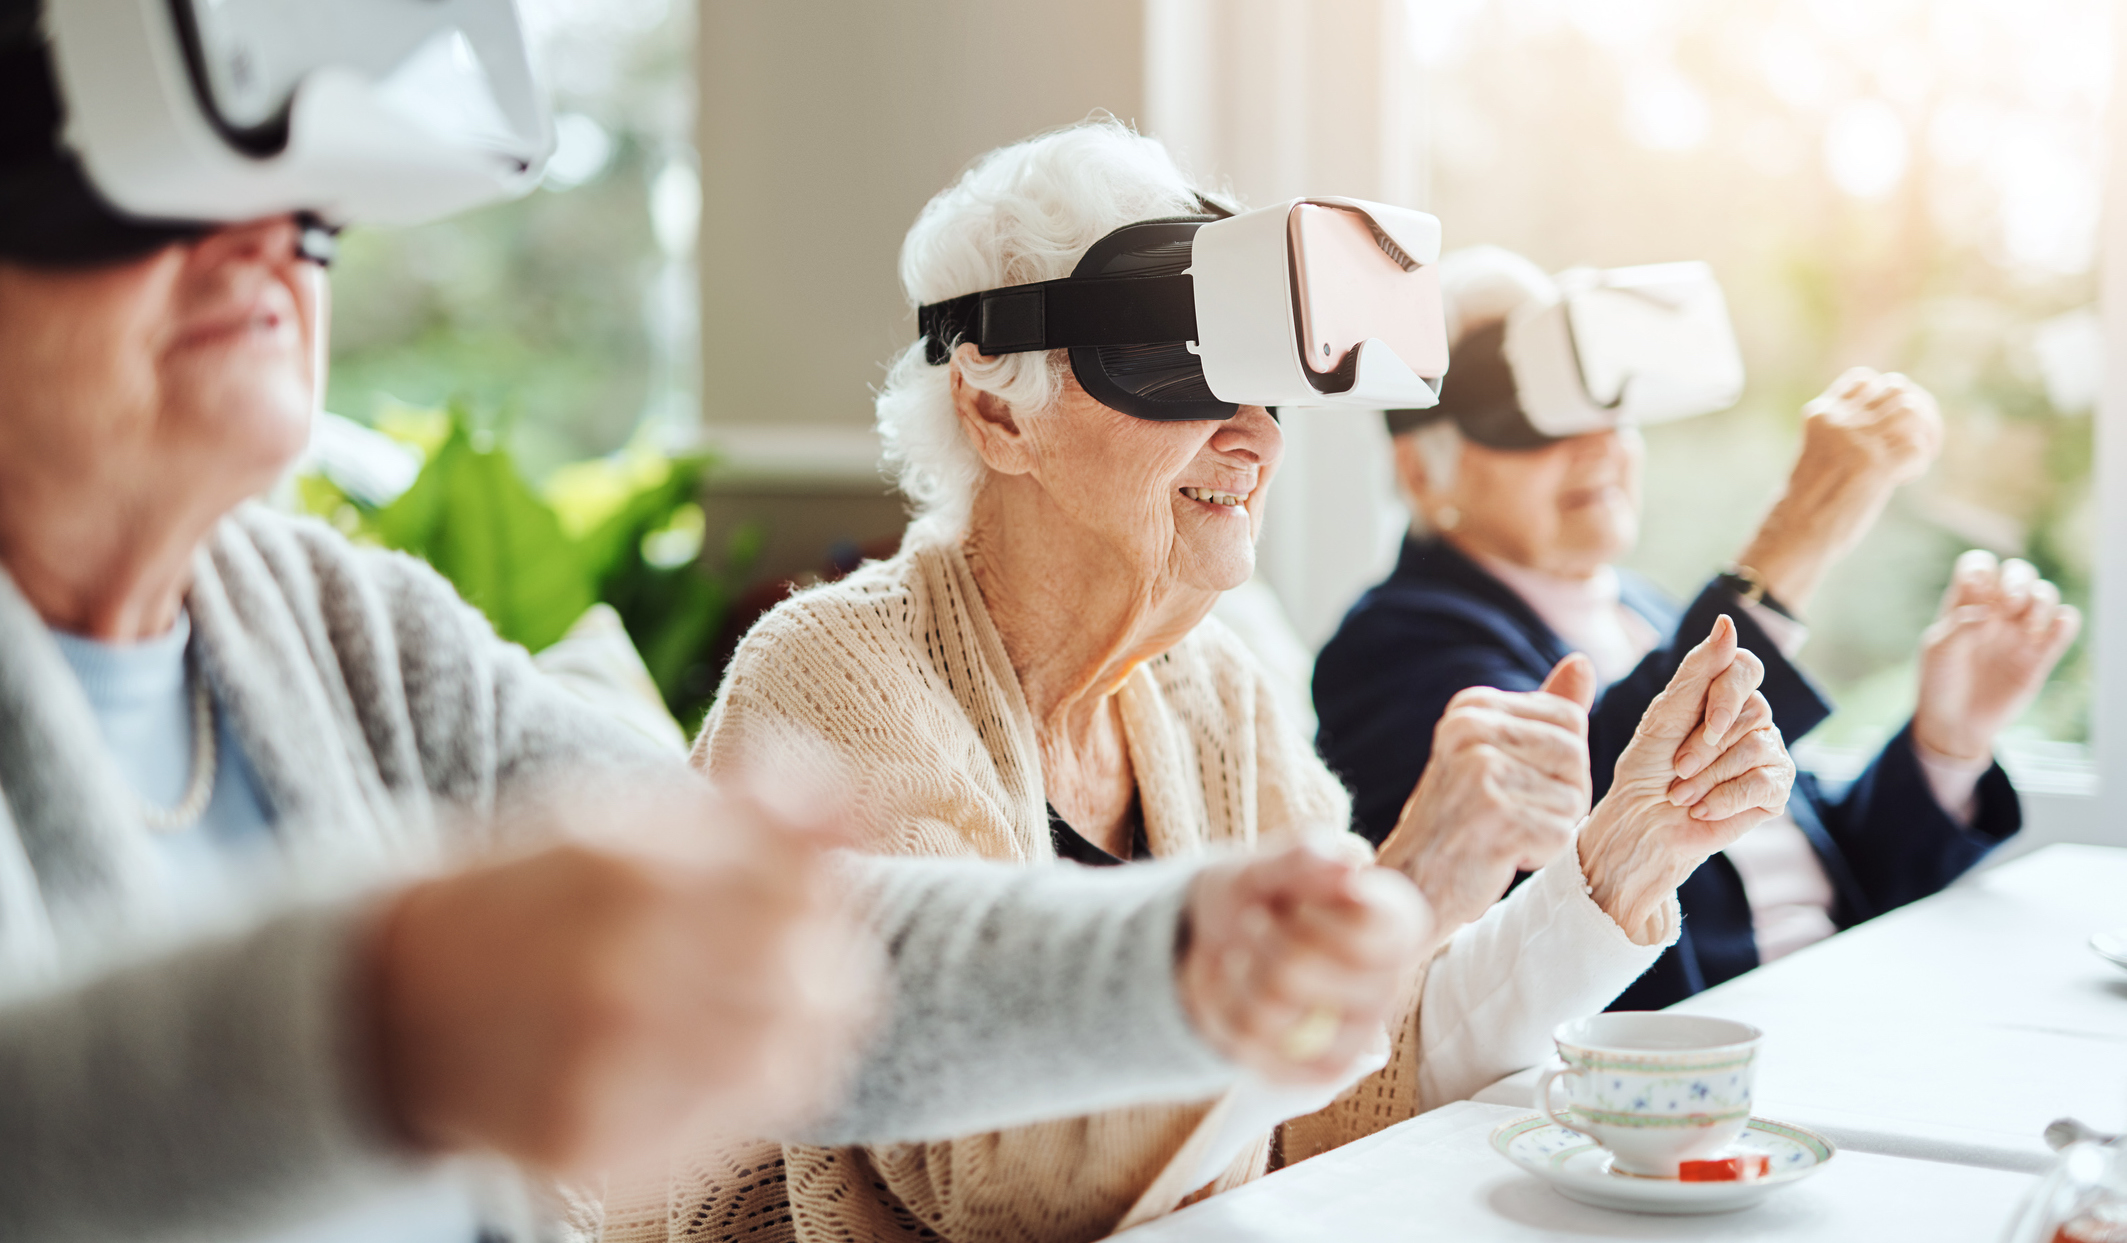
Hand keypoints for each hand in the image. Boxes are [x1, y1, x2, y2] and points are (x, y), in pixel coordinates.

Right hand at [366, 778, 881, 1175]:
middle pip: (819, 976)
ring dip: (804, 1025)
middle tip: (793, 945)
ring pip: (795, 1059)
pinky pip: (737, 1129)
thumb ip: (753, 807)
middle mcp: (617, 980)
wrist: (394, 1005)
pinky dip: (755, 1088)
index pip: (804, 884)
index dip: (826, 882)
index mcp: (624, 873)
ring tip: (761, 999)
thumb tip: (866, 805)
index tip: (805, 879)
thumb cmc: (532, 893)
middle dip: (826, 954)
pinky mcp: (597, 1154)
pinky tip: (718, 1052)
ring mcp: (604, 1077)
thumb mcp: (623, 818)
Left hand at [1177, 842, 1430, 1085]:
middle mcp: (1388, 983)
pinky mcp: (1320, 1071)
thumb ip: (1304, 856)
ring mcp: (1356, 1034)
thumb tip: (1351, 865)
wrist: (1221, 941)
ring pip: (1271, 1013)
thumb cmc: (1261, 894)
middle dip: (1259, 939)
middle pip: (1298, 971)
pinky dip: (1227, 1012)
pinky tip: (1237, 991)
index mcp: (1396, 926)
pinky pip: (1257, 1051)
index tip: (1293, 902)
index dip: (1312, 920)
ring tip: (1241, 955)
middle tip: (1255, 922)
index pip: (1366, 936)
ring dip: (1236, 974)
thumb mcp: (1269, 863)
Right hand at [1374, 655, 1597, 933]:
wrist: (1409, 887)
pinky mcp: (1494, 816)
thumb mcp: (1494, 755)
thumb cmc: (1458, 822)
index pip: (1569, 720)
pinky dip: (1540, 854)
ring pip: (1573, 798)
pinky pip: (1561, 834)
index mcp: (1471, 706)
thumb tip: (1582, 663)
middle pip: (1576, 755)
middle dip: (1560, 797)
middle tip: (1511, 817)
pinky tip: (1499, 855)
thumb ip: (1542, 712)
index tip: (1516, 786)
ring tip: (1502, 835)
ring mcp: (1480, 771)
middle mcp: (1470, 729)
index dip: (1560, 765)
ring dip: (1550, 828)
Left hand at [1578, 616, 1795, 942]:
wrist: (1642, 824)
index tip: (1699, 725)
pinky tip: (1702, 808)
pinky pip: (1763, 782)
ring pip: (1755, 747)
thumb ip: (1699, 669)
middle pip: (1749, 711)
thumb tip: (1728, 621)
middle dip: (1701, 746)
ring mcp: (1767, 753)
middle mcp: (1751, 718)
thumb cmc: (1647, 768)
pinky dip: (1725, 798)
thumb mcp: (1664, 714)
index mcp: (1722, 694)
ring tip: (1682, 793)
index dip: (1725, 694)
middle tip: (1675, 770)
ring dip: (1707, 776)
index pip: (1745, 667)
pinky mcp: (1773, 790)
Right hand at [1738, 368, 1943, 609]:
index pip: (1864, 378)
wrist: (1793, 532)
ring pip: (1912, 409)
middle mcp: (1840, 420)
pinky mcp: (1877, 465)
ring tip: (1915, 457)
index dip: (1886, 394)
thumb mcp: (1817, 452)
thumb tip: (1887, 427)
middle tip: (1916, 440)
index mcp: (1821, 414)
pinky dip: (1917, 463)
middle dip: (1916, 409)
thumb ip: (1844, 434)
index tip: (1889, 420)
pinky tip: (1902, 479)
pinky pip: (1916, 448)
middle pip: (1896, 387)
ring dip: (1924, 432)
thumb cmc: (1804, 502)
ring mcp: (1859, 440)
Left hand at [1912, 550, 2079, 761]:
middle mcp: (1995, 612)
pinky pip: (2065, 626)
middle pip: (2019, 572)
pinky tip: (2053, 629)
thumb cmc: (1940, 683)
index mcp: (1965, 604)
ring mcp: (2019, 632)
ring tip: (2025, 628)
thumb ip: (1960, 627)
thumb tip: (1988, 613)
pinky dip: (2065, 620)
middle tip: (2008, 605)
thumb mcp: (1938, 652)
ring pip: (2045, 594)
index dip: (1982, 568)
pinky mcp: (2040, 655)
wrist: (1955, 724)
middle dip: (2017, 580)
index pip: (1979, 566)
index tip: (1977, 588)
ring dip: (2041, 600)